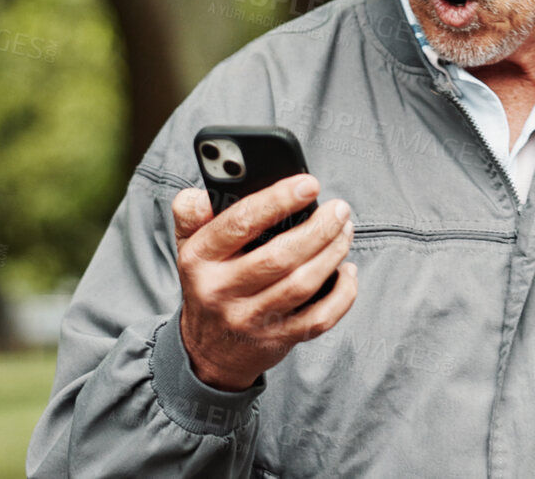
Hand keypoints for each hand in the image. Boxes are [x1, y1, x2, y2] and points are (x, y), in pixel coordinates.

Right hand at [171, 174, 359, 391]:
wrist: (207, 351)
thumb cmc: (208, 283)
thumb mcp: (187, 245)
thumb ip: (191, 213)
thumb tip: (203, 196)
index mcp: (200, 258)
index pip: (241, 222)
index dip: (278, 200)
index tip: (309, 184)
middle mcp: (221, 290)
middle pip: (280, 256)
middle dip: (320, 228)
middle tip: (339, 209)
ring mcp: (249, 318)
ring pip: (302, 283)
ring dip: (333, 253)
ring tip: (344, 231)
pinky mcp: (275, 340)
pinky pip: (319, 318)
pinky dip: (342, 293)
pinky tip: (346, 272)